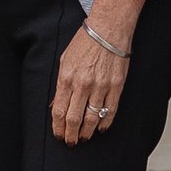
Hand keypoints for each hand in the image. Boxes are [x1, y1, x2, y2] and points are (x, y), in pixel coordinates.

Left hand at [50, 16, 131, 146]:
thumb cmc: (85, 42)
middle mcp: (83, 85)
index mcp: (66, 78)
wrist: (108, 28)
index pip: (58, 111)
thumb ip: (60, 85)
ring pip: (92, 119)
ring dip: (86, 133)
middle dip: (70, 135)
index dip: (57, 127)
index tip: (58, 135)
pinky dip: (104, 123)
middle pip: (74, 119)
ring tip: (84, 138)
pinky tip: (100, 129)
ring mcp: (101, 86)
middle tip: (70, 142)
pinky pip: (110, 111)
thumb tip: (54, 105)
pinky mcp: (116, 86)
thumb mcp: (64, 60)